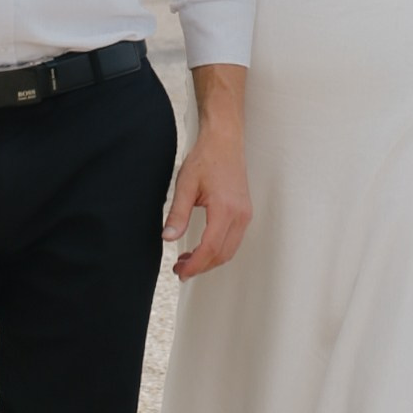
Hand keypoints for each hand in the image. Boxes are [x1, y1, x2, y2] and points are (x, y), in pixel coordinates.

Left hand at [163, 66, 249, 277]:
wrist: (224, 140)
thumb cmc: (206, 158)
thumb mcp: (185, 185)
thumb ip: (177, 213)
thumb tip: (167, 237)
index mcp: (225, 209)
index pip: (210, 248)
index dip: (195, 265)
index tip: (180, 272)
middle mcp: (240, 215)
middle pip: (222, 254)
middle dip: (201, 266)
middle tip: (180, 270)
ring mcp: (245, 214)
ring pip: (230, 250)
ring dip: (210, 260)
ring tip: (187, 261)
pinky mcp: (244, 212)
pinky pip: (234, 240)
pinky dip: (218, 249)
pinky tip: (202, 247)